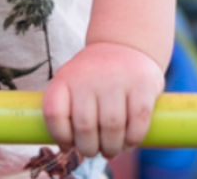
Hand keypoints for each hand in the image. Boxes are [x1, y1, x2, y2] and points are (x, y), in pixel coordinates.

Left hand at [42, 41, 164, 158]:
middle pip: (84, 127)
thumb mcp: (71, 82)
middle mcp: (89, 76)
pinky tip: (130, 142)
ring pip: (112, 127)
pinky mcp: (143, 84)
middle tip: (95, 151)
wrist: (125, 44)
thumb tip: (67, 152)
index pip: (54, 113)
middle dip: (89, 149)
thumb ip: (65, 111)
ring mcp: (117, 79)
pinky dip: (133, 139)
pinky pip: (138, 122)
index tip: (69, 145)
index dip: (60, 137)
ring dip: (112, 147)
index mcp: (65, 77)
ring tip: (112, 149)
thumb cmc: (94, 76)